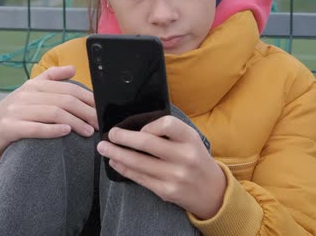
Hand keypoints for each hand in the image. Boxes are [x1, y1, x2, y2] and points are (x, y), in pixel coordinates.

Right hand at [0, 66, 97, 163]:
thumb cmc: (14, 112)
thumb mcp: (29, 92)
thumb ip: (51, 78)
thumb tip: (72, 68)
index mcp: (34, 85)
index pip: (68, 89)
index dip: (87, 98)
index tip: (100, 108)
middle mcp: (25, 95)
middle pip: (64, 101)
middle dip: (85, 112)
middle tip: (98, 123)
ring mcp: (16, 111)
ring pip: (53, 113)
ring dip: (75, 122)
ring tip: (88, 131)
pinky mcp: (9, 127)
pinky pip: (34, 128)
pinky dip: (52, 130)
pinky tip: (66, 131)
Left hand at [96, 116, 225, 219]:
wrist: (212, 191)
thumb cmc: (196, 159)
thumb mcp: (190, 140)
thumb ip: (169, 132)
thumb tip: (135, 126)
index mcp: (190, 139)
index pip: (167, 124)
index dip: (149, 125)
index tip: (138, 128)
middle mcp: (184, 156)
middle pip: (146, 143)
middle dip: (122, 137)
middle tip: (110, 134)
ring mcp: (175, 175)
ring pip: (137, 162)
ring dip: (116, 153)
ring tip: (103, 148)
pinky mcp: (166, 191)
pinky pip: (139, 178)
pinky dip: (123, 169)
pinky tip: (115, 162)